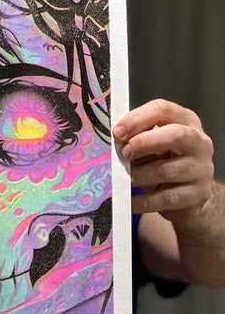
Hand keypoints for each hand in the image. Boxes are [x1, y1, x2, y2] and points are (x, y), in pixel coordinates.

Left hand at [113, 99, 213, 222]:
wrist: (187, 196)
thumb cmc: (162, 163)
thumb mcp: (150, 148)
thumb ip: (135, 141)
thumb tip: (111, 145)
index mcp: (184, 121)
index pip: (163, 110)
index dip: (137, 119)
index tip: (117, 132)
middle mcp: (199, 142)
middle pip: (175, 135)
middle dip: (144, 142)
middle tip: (123, 153)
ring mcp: (202, 168)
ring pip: (167, 170)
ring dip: (139, 176)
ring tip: (122, 181)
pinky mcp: (198, 194)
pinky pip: (166, 198)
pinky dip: (142, 201)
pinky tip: (128, 203)